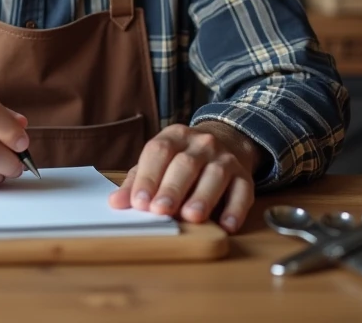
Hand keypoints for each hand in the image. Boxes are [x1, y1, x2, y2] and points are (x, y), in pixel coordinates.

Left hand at [108, 122, 260, 232]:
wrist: (227, 141)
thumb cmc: (182, 159)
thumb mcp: (158, 163)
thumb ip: (137, 181)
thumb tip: (116, 202)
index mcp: (174, 136)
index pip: (158, 152)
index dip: (148, 177)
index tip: (139, 202)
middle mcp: (201, 143)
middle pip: (186, 163)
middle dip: (172, 188)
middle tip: (161, 210)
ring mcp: (225, 158)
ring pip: (215, 175)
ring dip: (203, 197)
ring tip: (192, 216)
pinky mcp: (245, 176)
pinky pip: (243, 191)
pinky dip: (235, 209)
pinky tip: (226, 226)